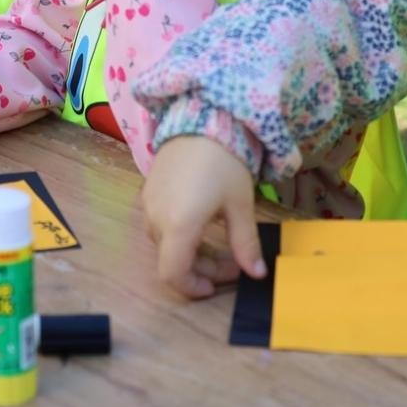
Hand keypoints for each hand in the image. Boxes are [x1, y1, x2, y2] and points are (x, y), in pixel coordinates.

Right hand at [141, 135, 264, 299]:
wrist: (201, 118)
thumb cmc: (224, 162)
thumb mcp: (240, 204)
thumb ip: (245, 244)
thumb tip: (258, 274)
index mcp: (179, 225)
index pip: (173, 274)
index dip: (192, 287)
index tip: (215, 287)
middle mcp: (156, 219)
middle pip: (171, 261)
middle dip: (202, 269)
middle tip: (233, 263)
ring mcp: (149, 204)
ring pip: (165, 244)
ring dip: (191, 252)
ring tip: (220, 241)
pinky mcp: (148, 192)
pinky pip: (160, 225)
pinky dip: (180, 235)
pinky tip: (203, 221)